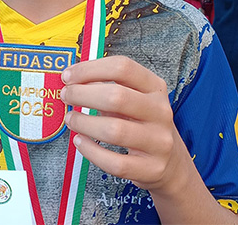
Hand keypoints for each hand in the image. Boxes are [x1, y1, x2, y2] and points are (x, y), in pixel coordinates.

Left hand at [60, 55, 183, 191]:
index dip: (90, 69)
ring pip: (115, 131)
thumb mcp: (134, 98)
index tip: (68, 75)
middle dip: (82, 95)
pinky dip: (91, 151)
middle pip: (117, 97)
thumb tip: (72, 79)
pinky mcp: (151, 168)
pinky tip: (80, 141)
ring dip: (84, 123)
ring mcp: (158, 141)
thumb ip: (106, 87)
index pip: (123, 67)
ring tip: (71, 119)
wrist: (171, 162)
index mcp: (155, 88)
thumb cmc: (143, 124)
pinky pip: (115, 162)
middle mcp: (160, 112)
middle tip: (66, 96)